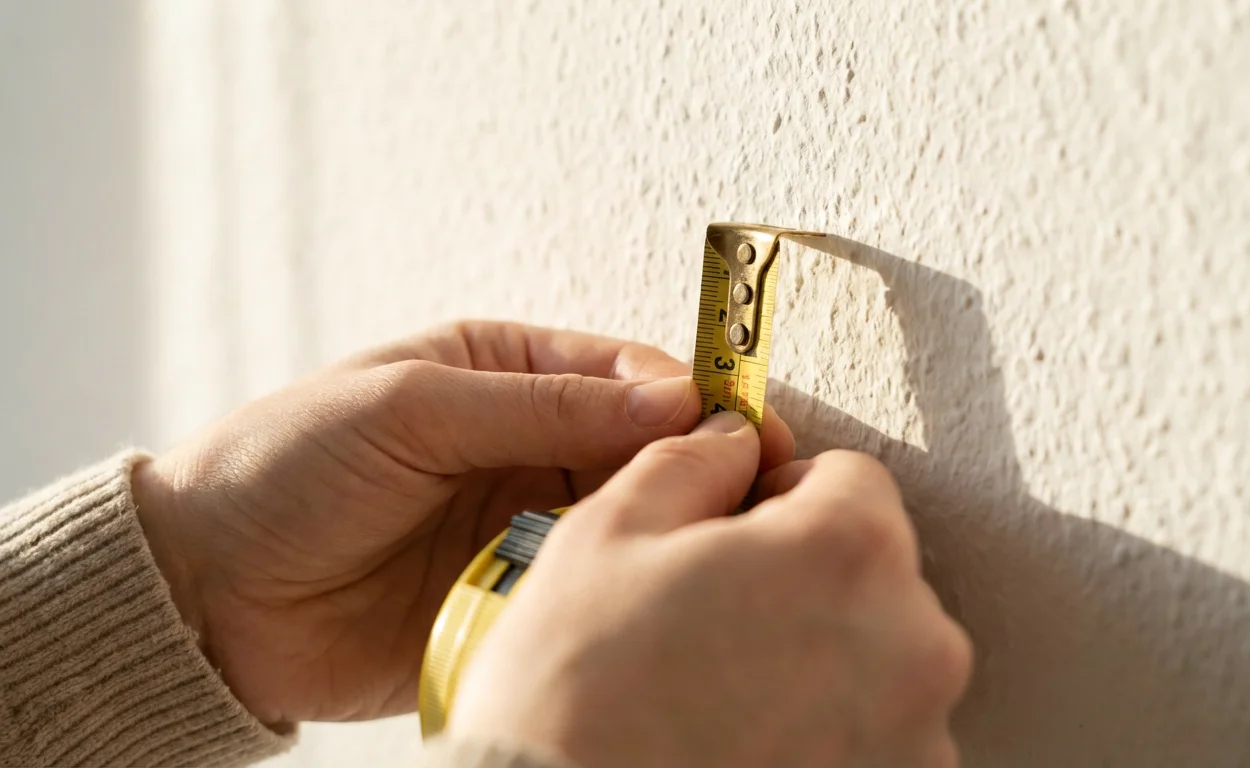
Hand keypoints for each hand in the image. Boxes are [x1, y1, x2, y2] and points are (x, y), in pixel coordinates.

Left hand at [130, 322, 794, 725]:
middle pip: (640, 444)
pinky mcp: (516, 595)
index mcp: (499, 372)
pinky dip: (621, 587)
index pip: (619, 371)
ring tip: (713, 536)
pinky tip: (650, 589)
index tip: (735, 423)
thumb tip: (670, 394)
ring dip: (667, 525)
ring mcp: (523, 522)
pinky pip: (588, 586)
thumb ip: (540, 403)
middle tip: (753, 484)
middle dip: (697, 460)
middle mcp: (522, 443)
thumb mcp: (408, 408)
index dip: (684, 393)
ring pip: (626, 516)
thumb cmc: (285, 469)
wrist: (210, 596)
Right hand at [450, 411, 972, 767]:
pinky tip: (749, 745)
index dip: (782, 496)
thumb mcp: (607, 534)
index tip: (735, 537)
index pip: (852, 479)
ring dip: (822, 660)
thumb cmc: (578, 696)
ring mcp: (919, 738)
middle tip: (716, 622)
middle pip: (873, 572)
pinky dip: (829, 734)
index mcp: (850, 551)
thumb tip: (733, 438)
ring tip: (726, 696)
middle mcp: (915, 645)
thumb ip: (692, 461)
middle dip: (806, 580)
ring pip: (878, 658)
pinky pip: (878, 736)